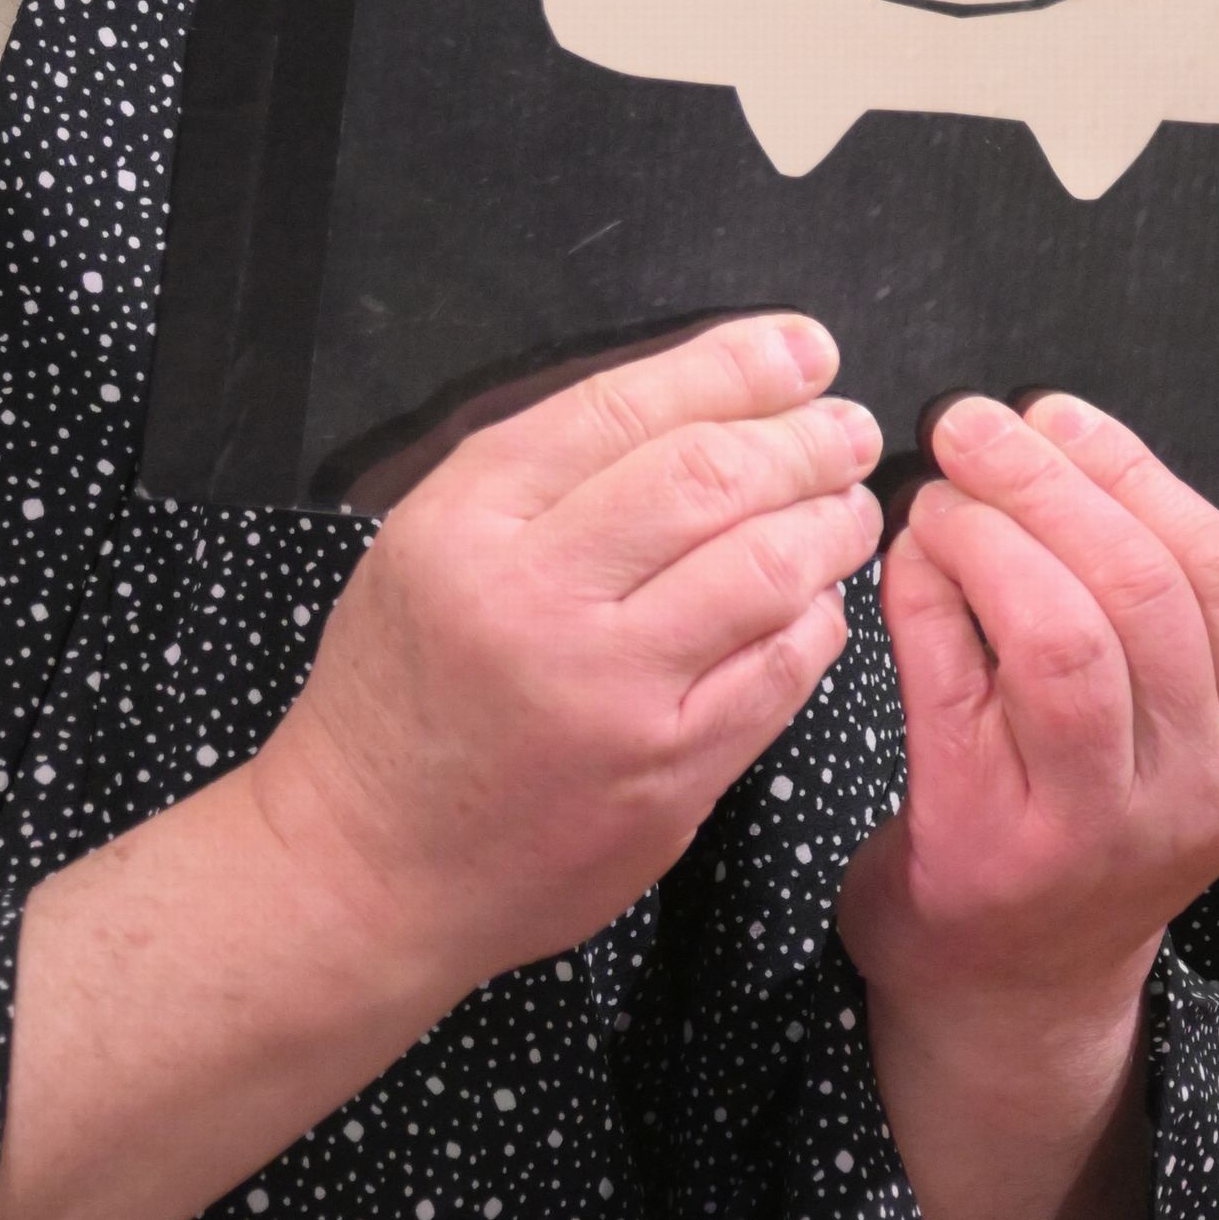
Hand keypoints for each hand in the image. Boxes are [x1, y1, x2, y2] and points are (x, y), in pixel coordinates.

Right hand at [258, 316, 882, 1004]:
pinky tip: (816, 601)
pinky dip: (816, 622)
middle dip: (804, 440)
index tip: (800, 350)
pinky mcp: (666, 777)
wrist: (369, 868)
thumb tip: (703, 404)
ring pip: (765, 571)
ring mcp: (609, 696)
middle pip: (709, 479)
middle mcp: (535, 602)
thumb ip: (537, 479)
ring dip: (830, 525)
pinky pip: (779, 673)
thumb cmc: (399, 701)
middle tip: (848, 431)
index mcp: (464, 527)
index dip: (733, 366)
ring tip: (848, 508)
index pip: (623, 411)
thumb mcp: (419, 551)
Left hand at [841, 392, 1218, 1083]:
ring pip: (1066, 634)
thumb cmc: (1069, 836)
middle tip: (973, 424)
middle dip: (1052, 482)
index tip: (1058, 414)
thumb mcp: (1155, 732)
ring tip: (937, 492)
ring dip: (992, 535)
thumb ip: (1138, 614)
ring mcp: (1097, 827)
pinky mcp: (989, 841)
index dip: (1134, 472)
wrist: (1006, 994)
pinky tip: (904, 561)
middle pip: (1144, 589)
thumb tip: (1055, 444)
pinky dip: (926, 597)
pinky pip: (957, 682)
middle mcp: (1194, 790)